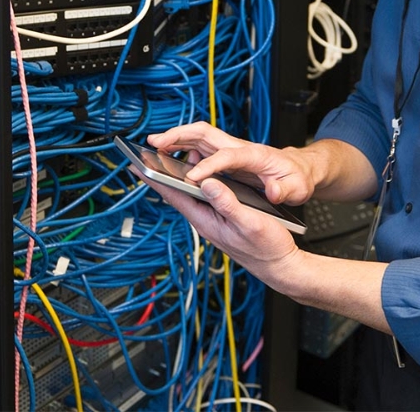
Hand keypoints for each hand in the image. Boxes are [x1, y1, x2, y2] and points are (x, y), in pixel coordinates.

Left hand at [144, 165, 304, 291]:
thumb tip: (206, 182)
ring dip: (183, 175)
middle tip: (151, 152)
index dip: (155, 179)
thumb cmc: (267, 248)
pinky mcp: (224, 219)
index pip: (174, 196)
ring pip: (192, 193)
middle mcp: (206, 220)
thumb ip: (227, 203)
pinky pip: (206, 196)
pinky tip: (203, 172)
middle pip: (179, 193)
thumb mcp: (249, 222)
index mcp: (207, 221)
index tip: (137, 165)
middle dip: (164, 173)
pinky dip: (201, 181)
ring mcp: (214, 220)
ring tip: (174, 155)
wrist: (281, 266)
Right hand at [148, 122, 315, 204]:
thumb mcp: (298, 187)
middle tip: (154, 142)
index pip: (227, 157)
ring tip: (154, 147)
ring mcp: (232, 149)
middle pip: (205, 133)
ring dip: (176, 138)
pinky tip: (172, 158)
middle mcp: (240, 147)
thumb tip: (272, 191)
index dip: (209, 166)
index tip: (192, 177)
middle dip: (178, 135)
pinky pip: (201, 146)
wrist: (301, 168)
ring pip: (199, 137)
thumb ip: (284, 190)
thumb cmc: (298, 177)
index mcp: (256, 155)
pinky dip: (183, 147)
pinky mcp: (227, 155)